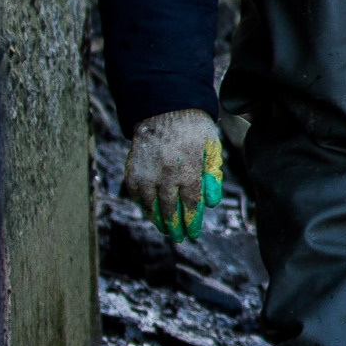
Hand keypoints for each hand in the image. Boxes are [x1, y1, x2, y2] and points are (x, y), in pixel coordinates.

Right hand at [124, 108, 221, 241]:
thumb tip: (211, 203)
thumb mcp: (211, 147)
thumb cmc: (193, 128)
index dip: (192, 222)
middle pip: (170, 210)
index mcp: (188, 170)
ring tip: (165, 230)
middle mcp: (166, 175)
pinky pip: (136, 195)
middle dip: (176, 227)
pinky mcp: (133, 170)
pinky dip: (143, 206)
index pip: (190, 205)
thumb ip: (212, 175)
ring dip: (158, 221)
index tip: (193, 234)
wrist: (164, 107)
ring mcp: (147, 173)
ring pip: (151, 206)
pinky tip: (150, 212)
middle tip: (179, 238)